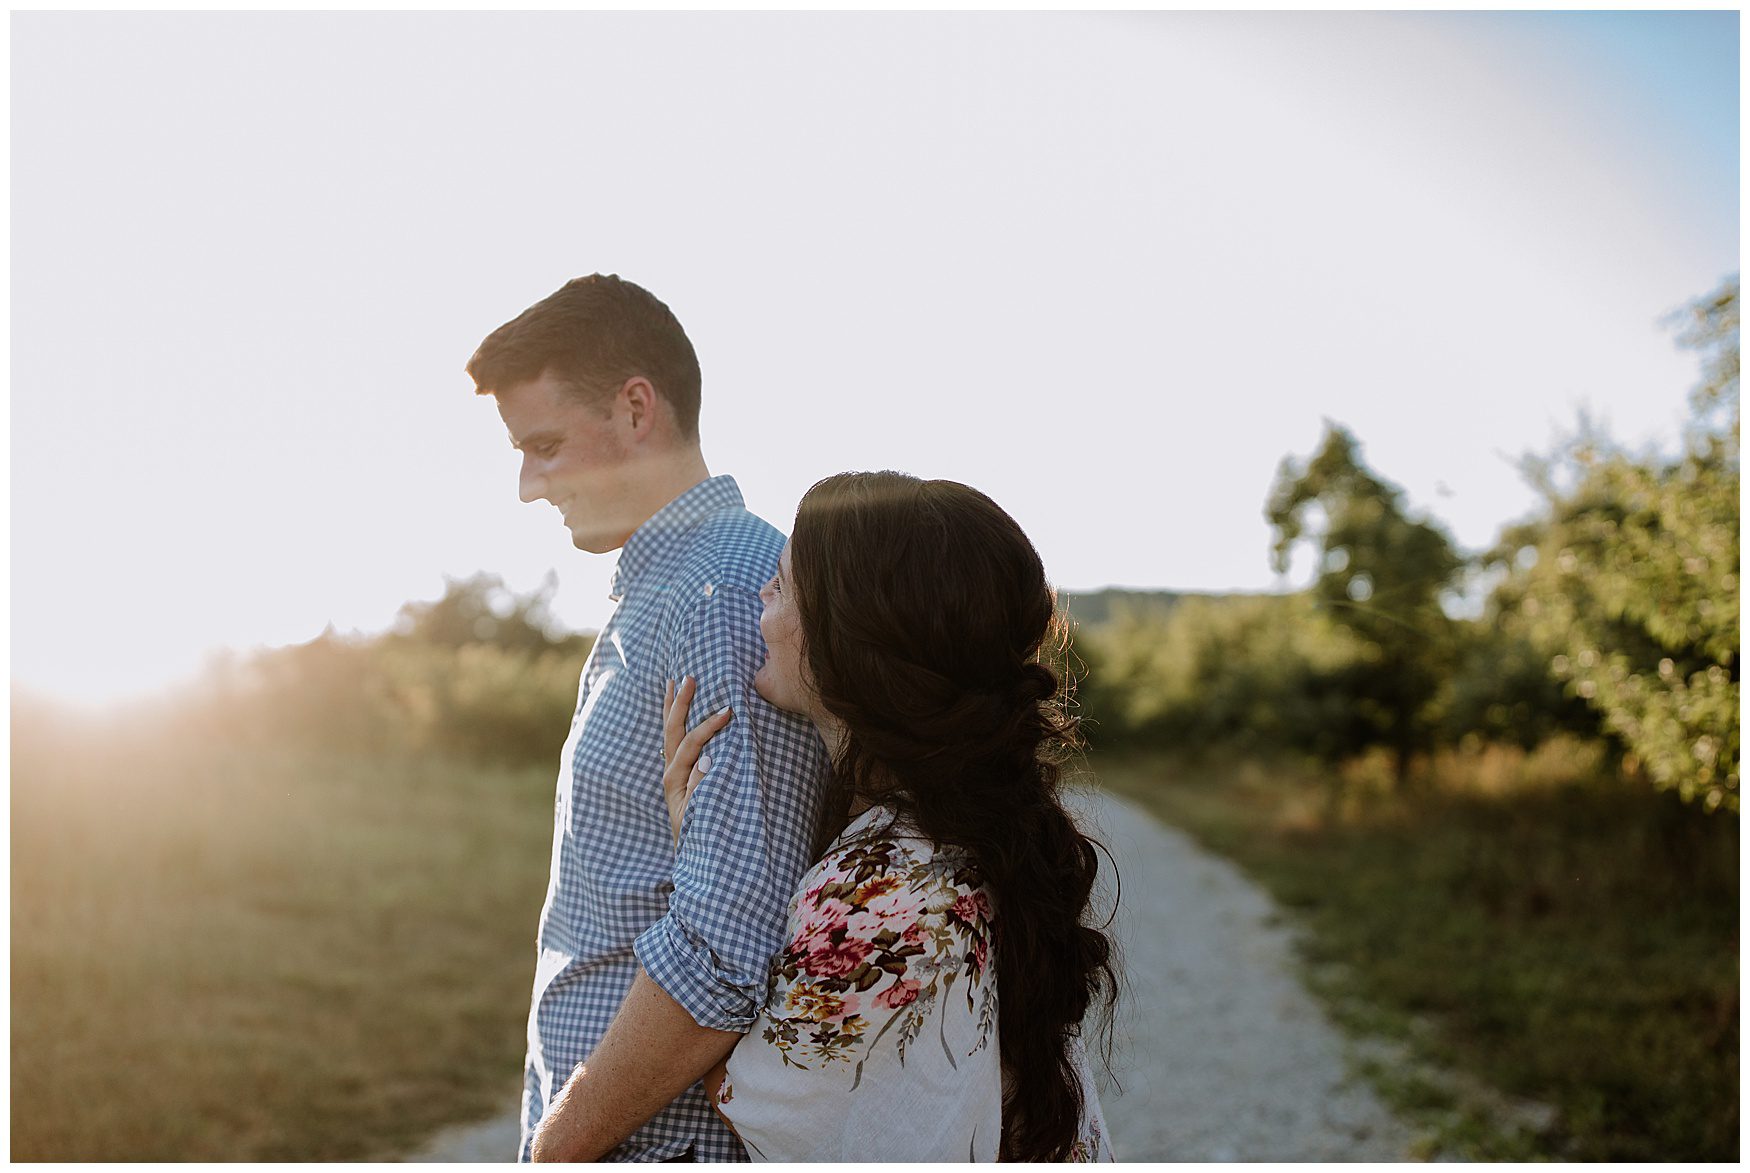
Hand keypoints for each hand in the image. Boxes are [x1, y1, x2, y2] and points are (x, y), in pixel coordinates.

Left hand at [662, 676, 732, 843]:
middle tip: (687, 677)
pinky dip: (676, 724)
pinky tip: (678, 713)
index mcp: (675, 780)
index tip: (728, 711)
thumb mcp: (700, 816)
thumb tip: (707, 759)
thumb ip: (701, 789)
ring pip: (670, 734)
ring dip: (672, 708)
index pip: (690, 744)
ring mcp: (673, 775)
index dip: (707, 726)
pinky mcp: (679, 778)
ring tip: (674, 684)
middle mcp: (670, 774)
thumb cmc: (701, 838)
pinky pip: (676, 744)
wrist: (694, 861)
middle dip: (679, 703)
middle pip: (672, 731)